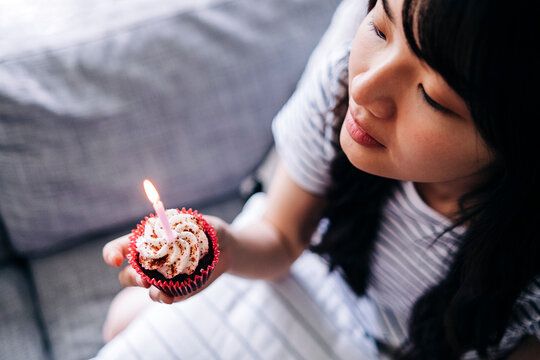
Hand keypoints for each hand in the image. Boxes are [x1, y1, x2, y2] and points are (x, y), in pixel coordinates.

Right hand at [102, 215, 232, 303]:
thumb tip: (177, 231)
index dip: (112, 253)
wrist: (225, 249)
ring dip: (147, 290)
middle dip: (130, 277)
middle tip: (144, 278)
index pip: (120, 247)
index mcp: (148, 239)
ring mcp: (159, 277)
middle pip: (126, 274)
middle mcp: (149, 260)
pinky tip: (169, 297)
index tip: (116, 260)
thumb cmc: (208, 231)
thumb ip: (191, 225)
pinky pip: (161, 296)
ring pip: (142, 288)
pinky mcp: (173, 290)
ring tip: (160, 290)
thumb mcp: (203, 223)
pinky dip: (162, 298)